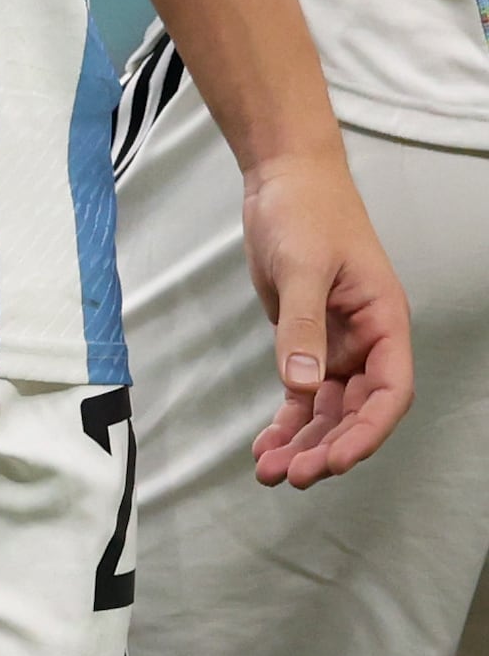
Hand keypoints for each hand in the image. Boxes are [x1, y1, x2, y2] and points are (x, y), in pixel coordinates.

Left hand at [241, 145, 416, 486]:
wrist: (283, 181)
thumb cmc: (307, 213)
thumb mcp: (304, 266)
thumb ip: (303, 325)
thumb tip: (303, 384)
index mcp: (384, 323)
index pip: (390, 391)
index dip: (367, 430)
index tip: (335, 459)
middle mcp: (366, 341)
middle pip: (356, 410)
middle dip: (328, 445)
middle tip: (292, 475)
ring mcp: (335, 344)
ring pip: (326, 408)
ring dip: (303, 441)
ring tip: (270, 472)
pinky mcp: (303, 341)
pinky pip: (301, 392)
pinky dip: (285, 420)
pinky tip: (265, 447)